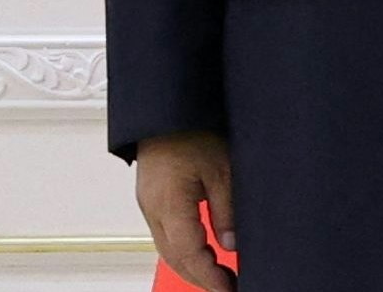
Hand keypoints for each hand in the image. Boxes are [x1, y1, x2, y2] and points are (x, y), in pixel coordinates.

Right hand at [135, 130, 236, 291]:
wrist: (167, 109)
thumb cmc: (193, 129)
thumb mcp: (222, 167)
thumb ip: (227, 208)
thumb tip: (232, 244)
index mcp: (169, 204)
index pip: (189, 253)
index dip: (209, 276)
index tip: (229, 288)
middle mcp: (153, 209)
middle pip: (175, 258)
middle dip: (200, 278)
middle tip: (228, 288)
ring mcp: (149, 205)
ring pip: (168, 250)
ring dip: (192, 267)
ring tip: (219, 278)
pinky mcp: (152, 200)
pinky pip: (166, 235)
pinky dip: (184, 251)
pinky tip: (203, 255)